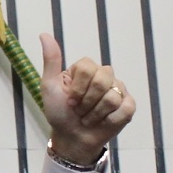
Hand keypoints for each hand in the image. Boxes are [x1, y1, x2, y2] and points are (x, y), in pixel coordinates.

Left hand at [40, 33, 135, 166]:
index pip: (87, 67)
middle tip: (79, 110)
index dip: (77, 88)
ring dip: (95, 114)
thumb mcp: (49, 87)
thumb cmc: (59, 112)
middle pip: (102, 80)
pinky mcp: (128, 106)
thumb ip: (51, 61)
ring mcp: (118, 90)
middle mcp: (105, 75)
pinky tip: (103, 122)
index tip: (69, 100)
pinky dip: (109, 120)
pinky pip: (124, 109)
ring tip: (89, 117)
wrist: (71, 138)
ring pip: (112, 97)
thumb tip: (44, 34)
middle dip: (86, 102)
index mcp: (86, 68)